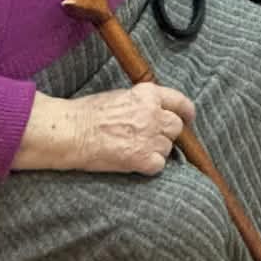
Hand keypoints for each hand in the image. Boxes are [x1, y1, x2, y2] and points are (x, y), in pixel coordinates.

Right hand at [68, 83, 195, 173]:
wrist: (71, 131)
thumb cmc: (88, 113)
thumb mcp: (121, 95)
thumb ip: (142, 102)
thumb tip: (154, 111)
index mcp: (148, 94)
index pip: (180, 102)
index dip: (187, 112)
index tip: (188, 118)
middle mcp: (154, 113)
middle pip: (176, 127)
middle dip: (167, 134)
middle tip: (151, 139)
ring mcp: (150, 136)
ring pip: (167, 148)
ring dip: (156, 151)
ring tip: (134, 150)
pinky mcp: (142, 158)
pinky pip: (158, 166)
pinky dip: (149, 167)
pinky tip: (133, 162)